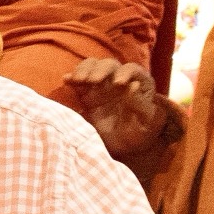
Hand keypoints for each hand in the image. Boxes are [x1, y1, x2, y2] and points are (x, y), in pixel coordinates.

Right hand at [59, 57, 181, 172]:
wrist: (122, 148)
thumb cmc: (139, 133)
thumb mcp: (147, 123)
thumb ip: (141, 104)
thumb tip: (133, 85)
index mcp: (139, 83)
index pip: (132, 69)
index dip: (125, 72)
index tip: (118, 83)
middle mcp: (119, 80)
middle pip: (109, 65)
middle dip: (100, 70)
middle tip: (92, 81)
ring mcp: (101, 86)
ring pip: (92, 67)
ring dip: (84, 70)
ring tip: (78, 80)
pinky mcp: (86, 93)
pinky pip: (78, 81)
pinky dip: (71, 78)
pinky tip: (66, 80)